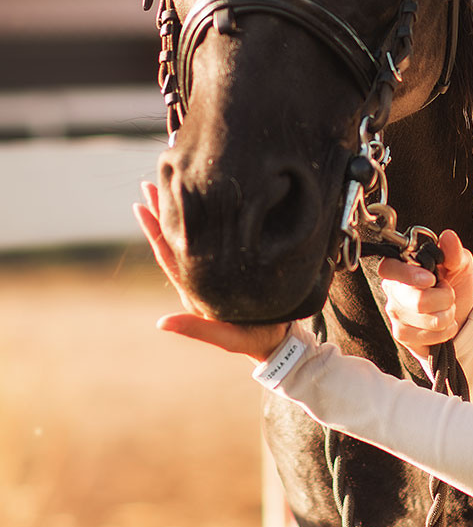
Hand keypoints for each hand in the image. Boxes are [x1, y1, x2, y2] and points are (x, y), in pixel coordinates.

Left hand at [133, 182, 288, 362]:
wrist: (276, 342)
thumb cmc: (252, 339)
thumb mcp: (225, 337)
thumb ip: (195, 329)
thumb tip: (161, 323)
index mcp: (194, 289)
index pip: (169, 254)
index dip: (154, 230)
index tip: (141, 206)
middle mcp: (199, 277)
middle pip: (175, 239)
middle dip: (161, 211)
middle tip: (150, 184)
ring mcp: (212, 272)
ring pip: (191, 236)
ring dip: (179, 212)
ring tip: (170, 186)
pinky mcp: (226, 269)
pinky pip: (210, 240)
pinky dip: (204, 220)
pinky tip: (206, 205)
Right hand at [377, 229, 472, 355]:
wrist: (461, 314)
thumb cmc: (456, 284)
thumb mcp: (460, 264)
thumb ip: (453, 252)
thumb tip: (448, 237)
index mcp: (401, 266)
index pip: (389, 268)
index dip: (409, 275)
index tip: (431, 279)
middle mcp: (393, 289)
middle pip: (417, 301)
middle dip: (445, 298)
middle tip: (448, 292)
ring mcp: (395, 314)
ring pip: (427, 320)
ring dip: (447, 315)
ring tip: (447, 307)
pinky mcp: (401, 334)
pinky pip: (429, 336)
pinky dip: (445, 330)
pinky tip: (443, 324)